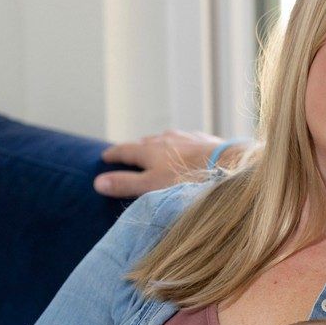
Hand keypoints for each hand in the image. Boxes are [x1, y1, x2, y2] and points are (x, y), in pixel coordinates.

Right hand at [94, 129, 222, 197]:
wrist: (228, 166)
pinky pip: (189, 141)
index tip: (105, 156)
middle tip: (130, 155)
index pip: (125, 149)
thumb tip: (97, 182)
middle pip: (146, 142)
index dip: (114, 154)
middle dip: (137, 149)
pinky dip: (182, 147)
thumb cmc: (187, 179)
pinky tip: (188, 151)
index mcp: (150, 150)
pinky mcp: (207, 141)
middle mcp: (167, 139)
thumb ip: (126, 184)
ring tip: (158, 152)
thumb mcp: (151, 186)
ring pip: (168, 139)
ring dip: (160, 146)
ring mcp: (188, 138)